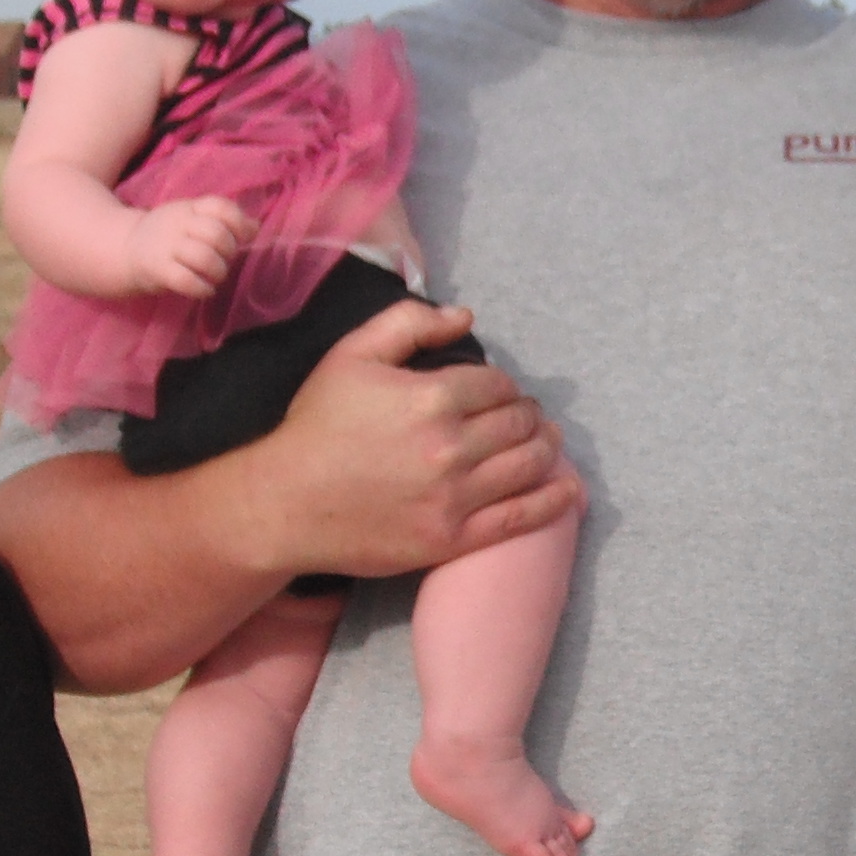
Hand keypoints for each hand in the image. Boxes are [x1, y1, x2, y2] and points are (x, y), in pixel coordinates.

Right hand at [123, 193, 252, 300]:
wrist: (125, 250)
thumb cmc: (170, 237)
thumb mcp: (194, 221)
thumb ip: (224, 222)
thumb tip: (255, 227)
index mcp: (189, 208)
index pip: (219, 206)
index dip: (237, 222)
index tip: (240, 237)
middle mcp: (177, 223)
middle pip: (215, 232)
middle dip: (228, 250)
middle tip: (224, 260)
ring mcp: (166, 246)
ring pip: (203, 257)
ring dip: (218, 271)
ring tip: (215, 277)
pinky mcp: (156, 269)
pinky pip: (186, 280)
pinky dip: (202, 288)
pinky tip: (205, 289)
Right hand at [246, 302, 581, 576]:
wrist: (285, 504)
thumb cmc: (316, 427)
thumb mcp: (351, 355)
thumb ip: (409, 323)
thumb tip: (465, 316)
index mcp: (432, 397)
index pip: (498, 386)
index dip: (504, 386)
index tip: (497, 393)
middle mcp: (451, 447)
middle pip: (521, 423)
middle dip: (529, 416)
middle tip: (526, 418)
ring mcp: (455, 497)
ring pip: (529, 465)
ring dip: (547, 449)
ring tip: (546, 443)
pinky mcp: (453, 539)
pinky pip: (521, 518)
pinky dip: (554, 501)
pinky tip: (570, 491)